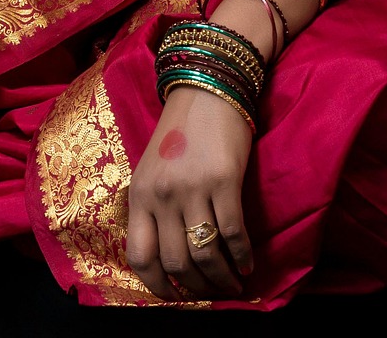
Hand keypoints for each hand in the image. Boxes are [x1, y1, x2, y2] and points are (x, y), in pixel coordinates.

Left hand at [125, 84, 255, 300]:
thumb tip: (168, 256)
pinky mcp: (224, 181)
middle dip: (197, 288)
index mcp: (139, 195)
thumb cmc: (180, 132)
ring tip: (233, 285)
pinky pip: (233, 233)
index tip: (175, 296)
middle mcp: (161, 196)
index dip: (158, 286)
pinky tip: (248, 265)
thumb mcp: (151, 169)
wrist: (206, 90)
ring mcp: (192, 189)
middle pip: (175, 262)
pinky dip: (242, 256)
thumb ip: (153, 208)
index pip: (139, 256)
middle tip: (213, 295)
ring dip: (221, 279)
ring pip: (204, 254)